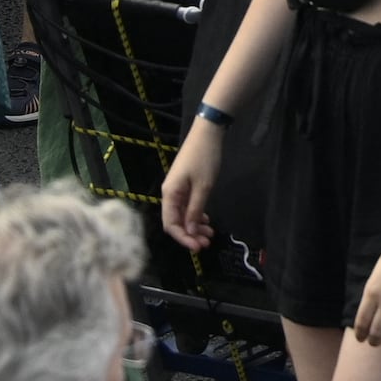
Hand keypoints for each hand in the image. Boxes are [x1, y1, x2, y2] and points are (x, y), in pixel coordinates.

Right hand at [159, 120, 220, 253]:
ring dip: (195, 225)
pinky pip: (188, 205)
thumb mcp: (203, 186)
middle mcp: (170, 194)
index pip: (170, 224)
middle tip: (207, 243)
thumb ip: (196, 210)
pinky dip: (197, 214)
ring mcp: (178, 189)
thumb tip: (190, 232)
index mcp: (169, 195)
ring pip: (183, 214)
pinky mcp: (186, 185)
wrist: (208, 133)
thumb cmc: (204, 158)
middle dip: (190, 234)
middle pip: (176, 221)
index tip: (198, 247)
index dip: (183, 238)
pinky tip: (207, 220)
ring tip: (210, 234)